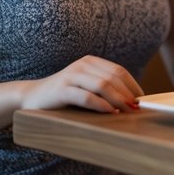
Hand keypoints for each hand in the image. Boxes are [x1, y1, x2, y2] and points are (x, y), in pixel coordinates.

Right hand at [21, 55, 143, 113]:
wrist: (31, 97)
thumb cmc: (63, 95)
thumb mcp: (85, 86)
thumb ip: (103, 88)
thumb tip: (131, 101)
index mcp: (90, 62)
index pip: (119, 71)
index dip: (133, 85)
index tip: (142, 100)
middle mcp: (82, 65)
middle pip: (113, 77)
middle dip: (128, 94)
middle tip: (136, 109)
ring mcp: (71, 76)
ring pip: (102, 85)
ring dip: (118, 99)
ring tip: (126, 111)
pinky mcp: (62, 90)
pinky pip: (86, 97)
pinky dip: (101, 105)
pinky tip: (110, 112)